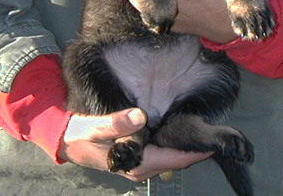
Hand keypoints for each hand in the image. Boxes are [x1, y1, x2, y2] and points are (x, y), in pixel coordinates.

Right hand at [58, 108, 211, 180]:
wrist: (66, 141)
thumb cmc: (80, 135)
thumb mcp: (93, 127)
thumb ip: (115, 122)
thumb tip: (141, 116)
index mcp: (136, 163)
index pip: (175, 159)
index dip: (196, 151)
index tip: (216, 139)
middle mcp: (142, 167)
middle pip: (177, 159)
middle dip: (196, 146)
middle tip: (216, 128)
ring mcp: (140, 162)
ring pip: (171, 155)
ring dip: (186, 143)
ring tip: (203, 124)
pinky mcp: (138, 155)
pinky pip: (163, 150)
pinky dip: (174, 140)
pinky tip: (179, 125)